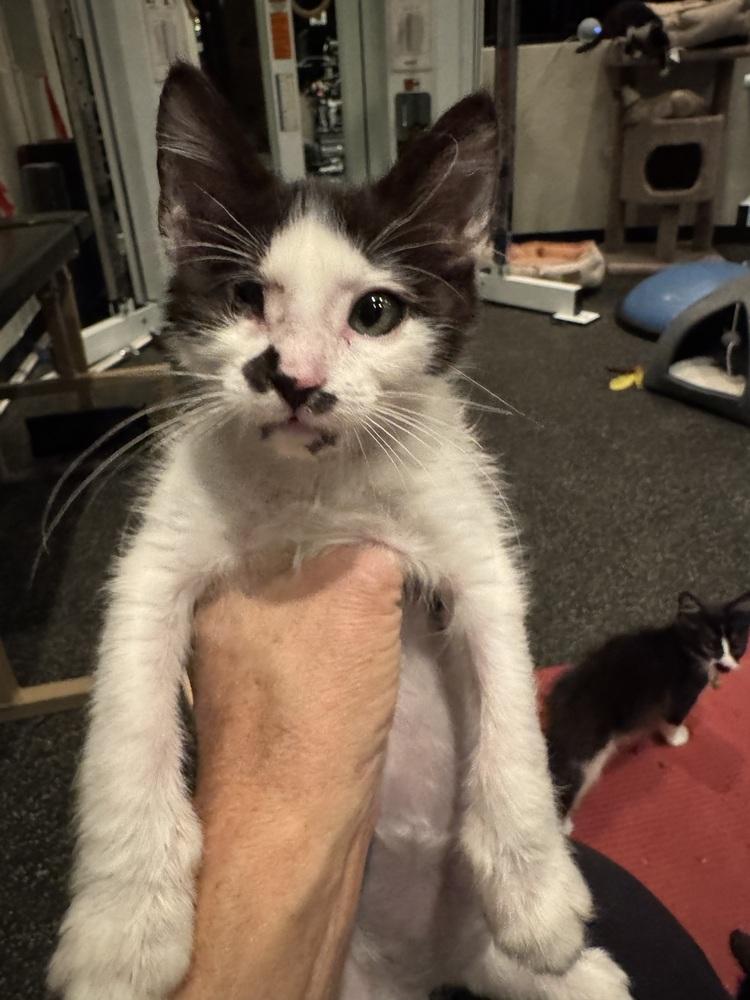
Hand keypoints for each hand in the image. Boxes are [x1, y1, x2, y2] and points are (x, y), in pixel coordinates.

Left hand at [173, 546, 402, 999]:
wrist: (291, 834)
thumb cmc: (318, 708)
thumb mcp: (359, 599)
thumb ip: (369, 551)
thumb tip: (383, 535)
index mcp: (228, 586)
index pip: (292, 527)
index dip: (347, 520)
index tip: (394, 520)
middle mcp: (224, 622)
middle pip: (300, 569)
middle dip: (351, 564)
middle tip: (406, 560)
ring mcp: (242, 672)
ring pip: (310, 615)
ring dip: (353, 609)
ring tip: (402, 600)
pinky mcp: (269, 713)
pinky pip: (313, 654)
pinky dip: (346, 647)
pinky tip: (380, 647)